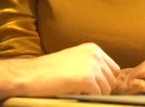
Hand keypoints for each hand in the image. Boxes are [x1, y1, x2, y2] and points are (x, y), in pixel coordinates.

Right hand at [0, 43, 119, 100]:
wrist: (31, 74)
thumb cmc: (49, 70)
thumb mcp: (74, 60)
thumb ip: (91, 65)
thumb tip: (107, 81)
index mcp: (93, 48)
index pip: (113, 69)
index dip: (104, 80)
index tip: (93, 86)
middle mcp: (95, 54)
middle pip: (112, 80)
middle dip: (101, 88)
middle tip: (83, 90)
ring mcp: (92, 66)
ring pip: (106, 89)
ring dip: (94, 94)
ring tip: (77, 90)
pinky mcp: (87, 79)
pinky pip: (98, 95)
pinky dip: (88, 98)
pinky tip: (75, 93)